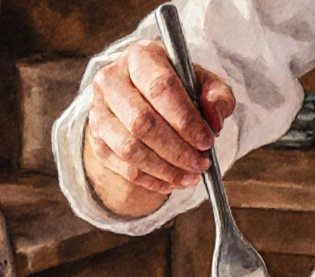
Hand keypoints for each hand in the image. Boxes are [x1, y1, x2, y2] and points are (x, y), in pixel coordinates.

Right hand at [84, 40, 235, 214]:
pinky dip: (152, 180)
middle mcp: (111, 80)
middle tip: (201, 163)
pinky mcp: (97, 139)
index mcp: (140, 56)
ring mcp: (99, 111)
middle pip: (142, 122)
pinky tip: (173, 182)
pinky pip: (123, 167)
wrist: (142, 97)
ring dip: (165, 169)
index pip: (160, 88)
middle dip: (177, 149)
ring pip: (130, 149)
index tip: (206, 141)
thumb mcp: (204, 83)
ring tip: (191, 176)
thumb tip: (214, 119)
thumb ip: (217, 96)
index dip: (185, 120)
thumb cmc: (178, 88)